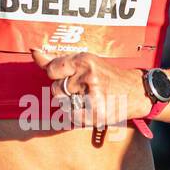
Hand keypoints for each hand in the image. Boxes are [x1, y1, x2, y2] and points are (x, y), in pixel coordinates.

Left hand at [30, 47, 149, 129]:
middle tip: (84, 89)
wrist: (135, 91)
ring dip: (71, 104)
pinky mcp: (96, 113)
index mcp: (85, 60)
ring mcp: (93, 95)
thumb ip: (58, 60)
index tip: (66, 76)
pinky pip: (71, 117)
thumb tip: (34, 52)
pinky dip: (77, 115)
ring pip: (63, 104)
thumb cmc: (107, 75)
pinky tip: (90, 108)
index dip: (56, 76)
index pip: (52, 70)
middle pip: (56, 89)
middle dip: (65, 91)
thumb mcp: (86, 62)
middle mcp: (88, 76)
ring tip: (89, 98)